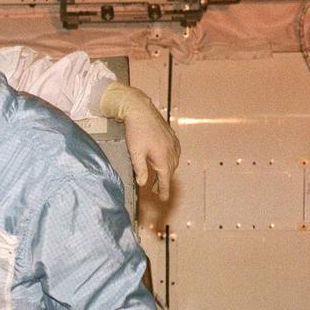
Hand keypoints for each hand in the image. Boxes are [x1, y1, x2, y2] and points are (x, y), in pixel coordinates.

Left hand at [100, 83, 180, 201]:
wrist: (140, 110)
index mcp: (163, 156)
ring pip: (173, 162)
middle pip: (170, 171)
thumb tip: (143, 184)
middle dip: (164, 181)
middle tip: (157, 190)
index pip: (165, 178)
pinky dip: (170, 160)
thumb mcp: (135, 153)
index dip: (164, 190)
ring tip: (159, 177)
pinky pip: (174, 152)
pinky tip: (164, 160)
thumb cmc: (136, 131)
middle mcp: (171, 150)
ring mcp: (173, 142)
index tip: (163, 199)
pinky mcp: (171, 136)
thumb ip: (140, 169)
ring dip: (167, 170)